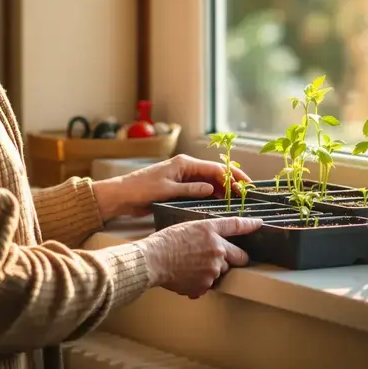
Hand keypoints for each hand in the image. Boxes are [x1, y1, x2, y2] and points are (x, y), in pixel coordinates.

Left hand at [92, 154, 251, 219]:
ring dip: (223, 191)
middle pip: (215, 174)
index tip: (245, 186)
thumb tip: (211, 189)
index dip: (232, 177)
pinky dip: (212, 196)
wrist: (121, 196)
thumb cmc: (140, 189)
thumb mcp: (166, 190)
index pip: (215, 168)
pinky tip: (219, 204)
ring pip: (209, 183)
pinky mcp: (179, 188)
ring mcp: (183, 178)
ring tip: (237, 202)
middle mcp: (186, 168)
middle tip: (246, 195)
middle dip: (232, 183)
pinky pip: (200, 190)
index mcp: (184, 164)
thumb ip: (190, 189)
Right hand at [135, 216, 262, 297]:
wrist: (153, 260)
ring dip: (214, 270)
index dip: (250, 224)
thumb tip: (218, 243)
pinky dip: (201, 282)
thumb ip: (207, 234)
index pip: (236, 225)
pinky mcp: (205, 285)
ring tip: (193, 266)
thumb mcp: (188, 227)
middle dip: (236, 258)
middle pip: (240, 257)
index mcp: (211, 231)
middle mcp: (217, 250)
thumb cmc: (165, 242)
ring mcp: (213, 269)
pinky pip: (209, 284)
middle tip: (223, 258)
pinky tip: (187, 275)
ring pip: (222, 271)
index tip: (259, 223)